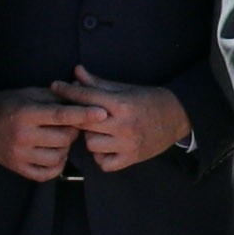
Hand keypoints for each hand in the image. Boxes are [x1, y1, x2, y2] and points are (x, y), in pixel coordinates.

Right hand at [0, 88, 81, 180]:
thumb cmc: (9, 104)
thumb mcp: (30, 94)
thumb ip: (57, 95)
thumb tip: (84, 92)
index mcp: (26, 113)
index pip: (60, 115)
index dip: (83, 114)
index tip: (103, 113)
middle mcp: (22, 135)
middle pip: (63, 138)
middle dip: (72, 131)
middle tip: (68, 126)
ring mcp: (19, 154)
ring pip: (58, 157)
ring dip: (64, 149)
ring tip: (58, 139)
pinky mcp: (17, 168)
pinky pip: (46, 173)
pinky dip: (56, 166)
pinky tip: (53, 154)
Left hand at [52, 75, 191, 173]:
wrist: (178, 115)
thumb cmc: (148, 99)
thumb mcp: (125, 88)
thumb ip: (98, 83)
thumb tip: (76, 71)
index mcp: (122, 104)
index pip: (86, 97)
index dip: (68, 91)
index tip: (55, 86)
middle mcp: (124, 125)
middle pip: (84, 122)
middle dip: (75, 115)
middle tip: (72, 112)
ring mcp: (128, 144)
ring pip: (91, 144)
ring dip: (89, 137)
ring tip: (95, 130)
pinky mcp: (132, 159)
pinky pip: (104, 163)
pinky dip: (100, 156)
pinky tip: (104, 146)